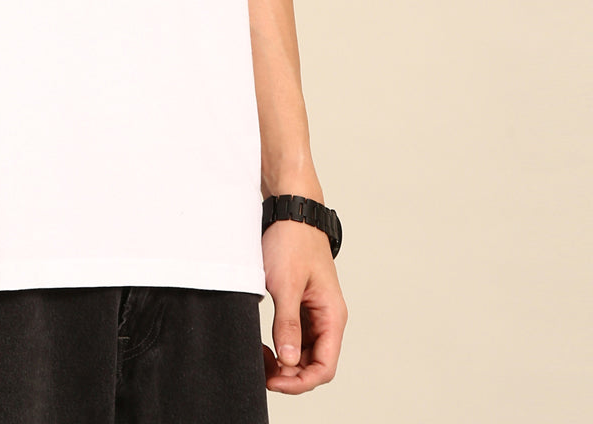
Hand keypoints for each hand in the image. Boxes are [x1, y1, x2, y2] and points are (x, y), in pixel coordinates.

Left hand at [261, 218, 346, 393]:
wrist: (291, 210)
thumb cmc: (293, 241)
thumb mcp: (286, 284)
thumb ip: (288, 324)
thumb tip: (289, 362)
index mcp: (332, 315)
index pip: (325, 368)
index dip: (300, 382)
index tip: (273, 380)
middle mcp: (327, 317)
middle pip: (314, 364)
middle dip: (289, 374)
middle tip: (261, 368)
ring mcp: (315, 312)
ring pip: (303, 352)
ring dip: (284, 361)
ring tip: (260, 357)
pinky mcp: (302, 304)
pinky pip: (295, 336)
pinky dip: (281, 345)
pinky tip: (264, 344)